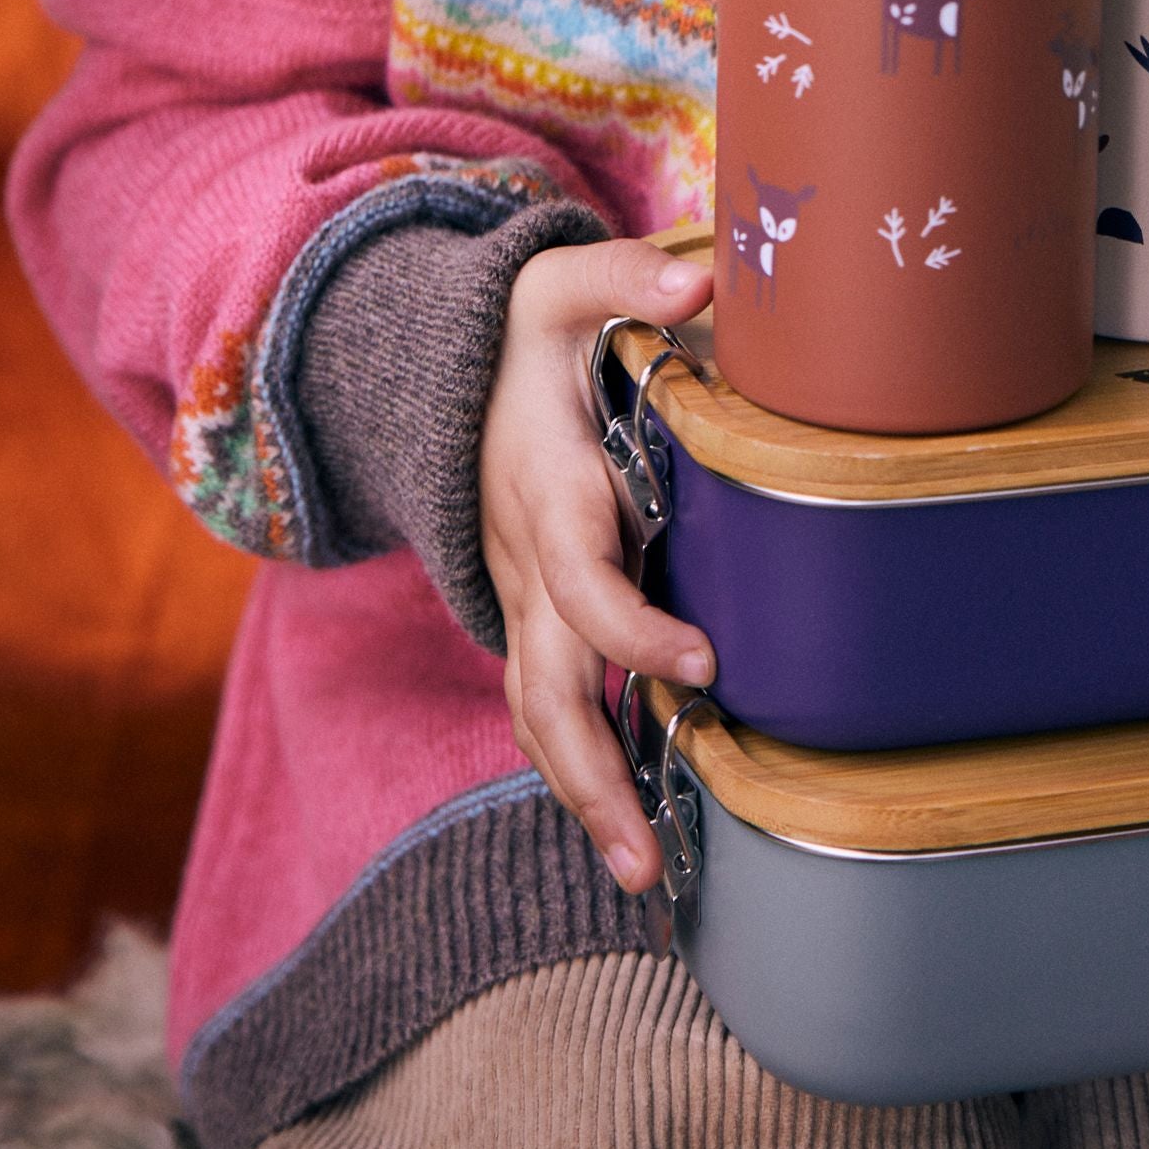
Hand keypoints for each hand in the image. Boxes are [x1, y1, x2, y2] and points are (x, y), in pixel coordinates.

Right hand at [479, 238, 717, 894]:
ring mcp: (517, 598)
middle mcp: (525, 560)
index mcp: (547, 488)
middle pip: (547, 685)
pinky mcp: (526, 617)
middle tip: (649, 854)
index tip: (704, 662)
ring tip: (639, 874)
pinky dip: (574, 769)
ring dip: (581, 795)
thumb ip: (626, 275)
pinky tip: (625, 825)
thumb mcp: (559, 284)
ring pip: (535, 713)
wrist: (441, 370)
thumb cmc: (524, 329)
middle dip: (592, 773)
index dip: (632, 631)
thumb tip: (708, 274)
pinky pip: (541, 704)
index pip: (582, 579)